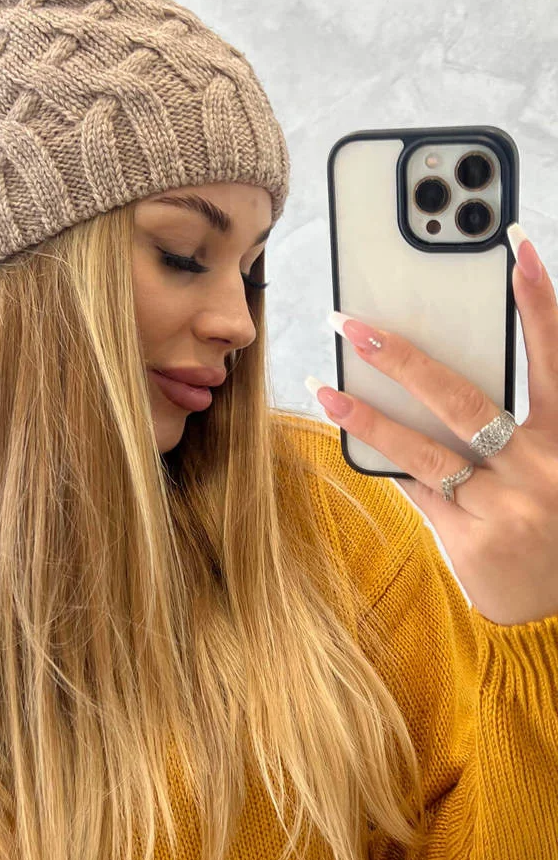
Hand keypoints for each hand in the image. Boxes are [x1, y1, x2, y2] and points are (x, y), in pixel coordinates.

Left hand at [314, 225, 557, 626]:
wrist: (554, 613)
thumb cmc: (551, 521)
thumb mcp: (551, 464)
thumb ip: (521, 422)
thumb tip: (441, 367)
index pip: (551, 358)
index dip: (538, 303)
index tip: (516, 246)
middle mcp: (537, 467)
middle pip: (462, 399)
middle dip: (404, 357)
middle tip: (355, 323)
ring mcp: (500, 505)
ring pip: (422, 448)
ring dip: (367, 413)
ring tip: (324, 383)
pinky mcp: (467, 537)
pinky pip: (414, 487)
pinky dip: (382, 456)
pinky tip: (345, 425)